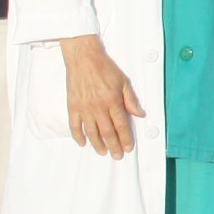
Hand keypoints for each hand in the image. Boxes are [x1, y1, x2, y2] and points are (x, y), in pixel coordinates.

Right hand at [61, 35, 143, 157]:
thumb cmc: (105, 67)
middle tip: (118, 156)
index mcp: (112, 100)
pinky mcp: (73, 106)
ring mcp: (84, 107)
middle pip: (107, 132)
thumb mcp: (123, 81)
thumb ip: (131, 99)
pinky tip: (83, 143)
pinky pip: (75, 125)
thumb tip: (140, 114)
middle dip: (113, 146)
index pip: (121, 125)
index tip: (128, 148)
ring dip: (97, 144)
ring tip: (103, 152)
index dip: (125, 138)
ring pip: (91, 132)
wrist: (83, 57)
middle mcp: (98, 106)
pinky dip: (78, 136)